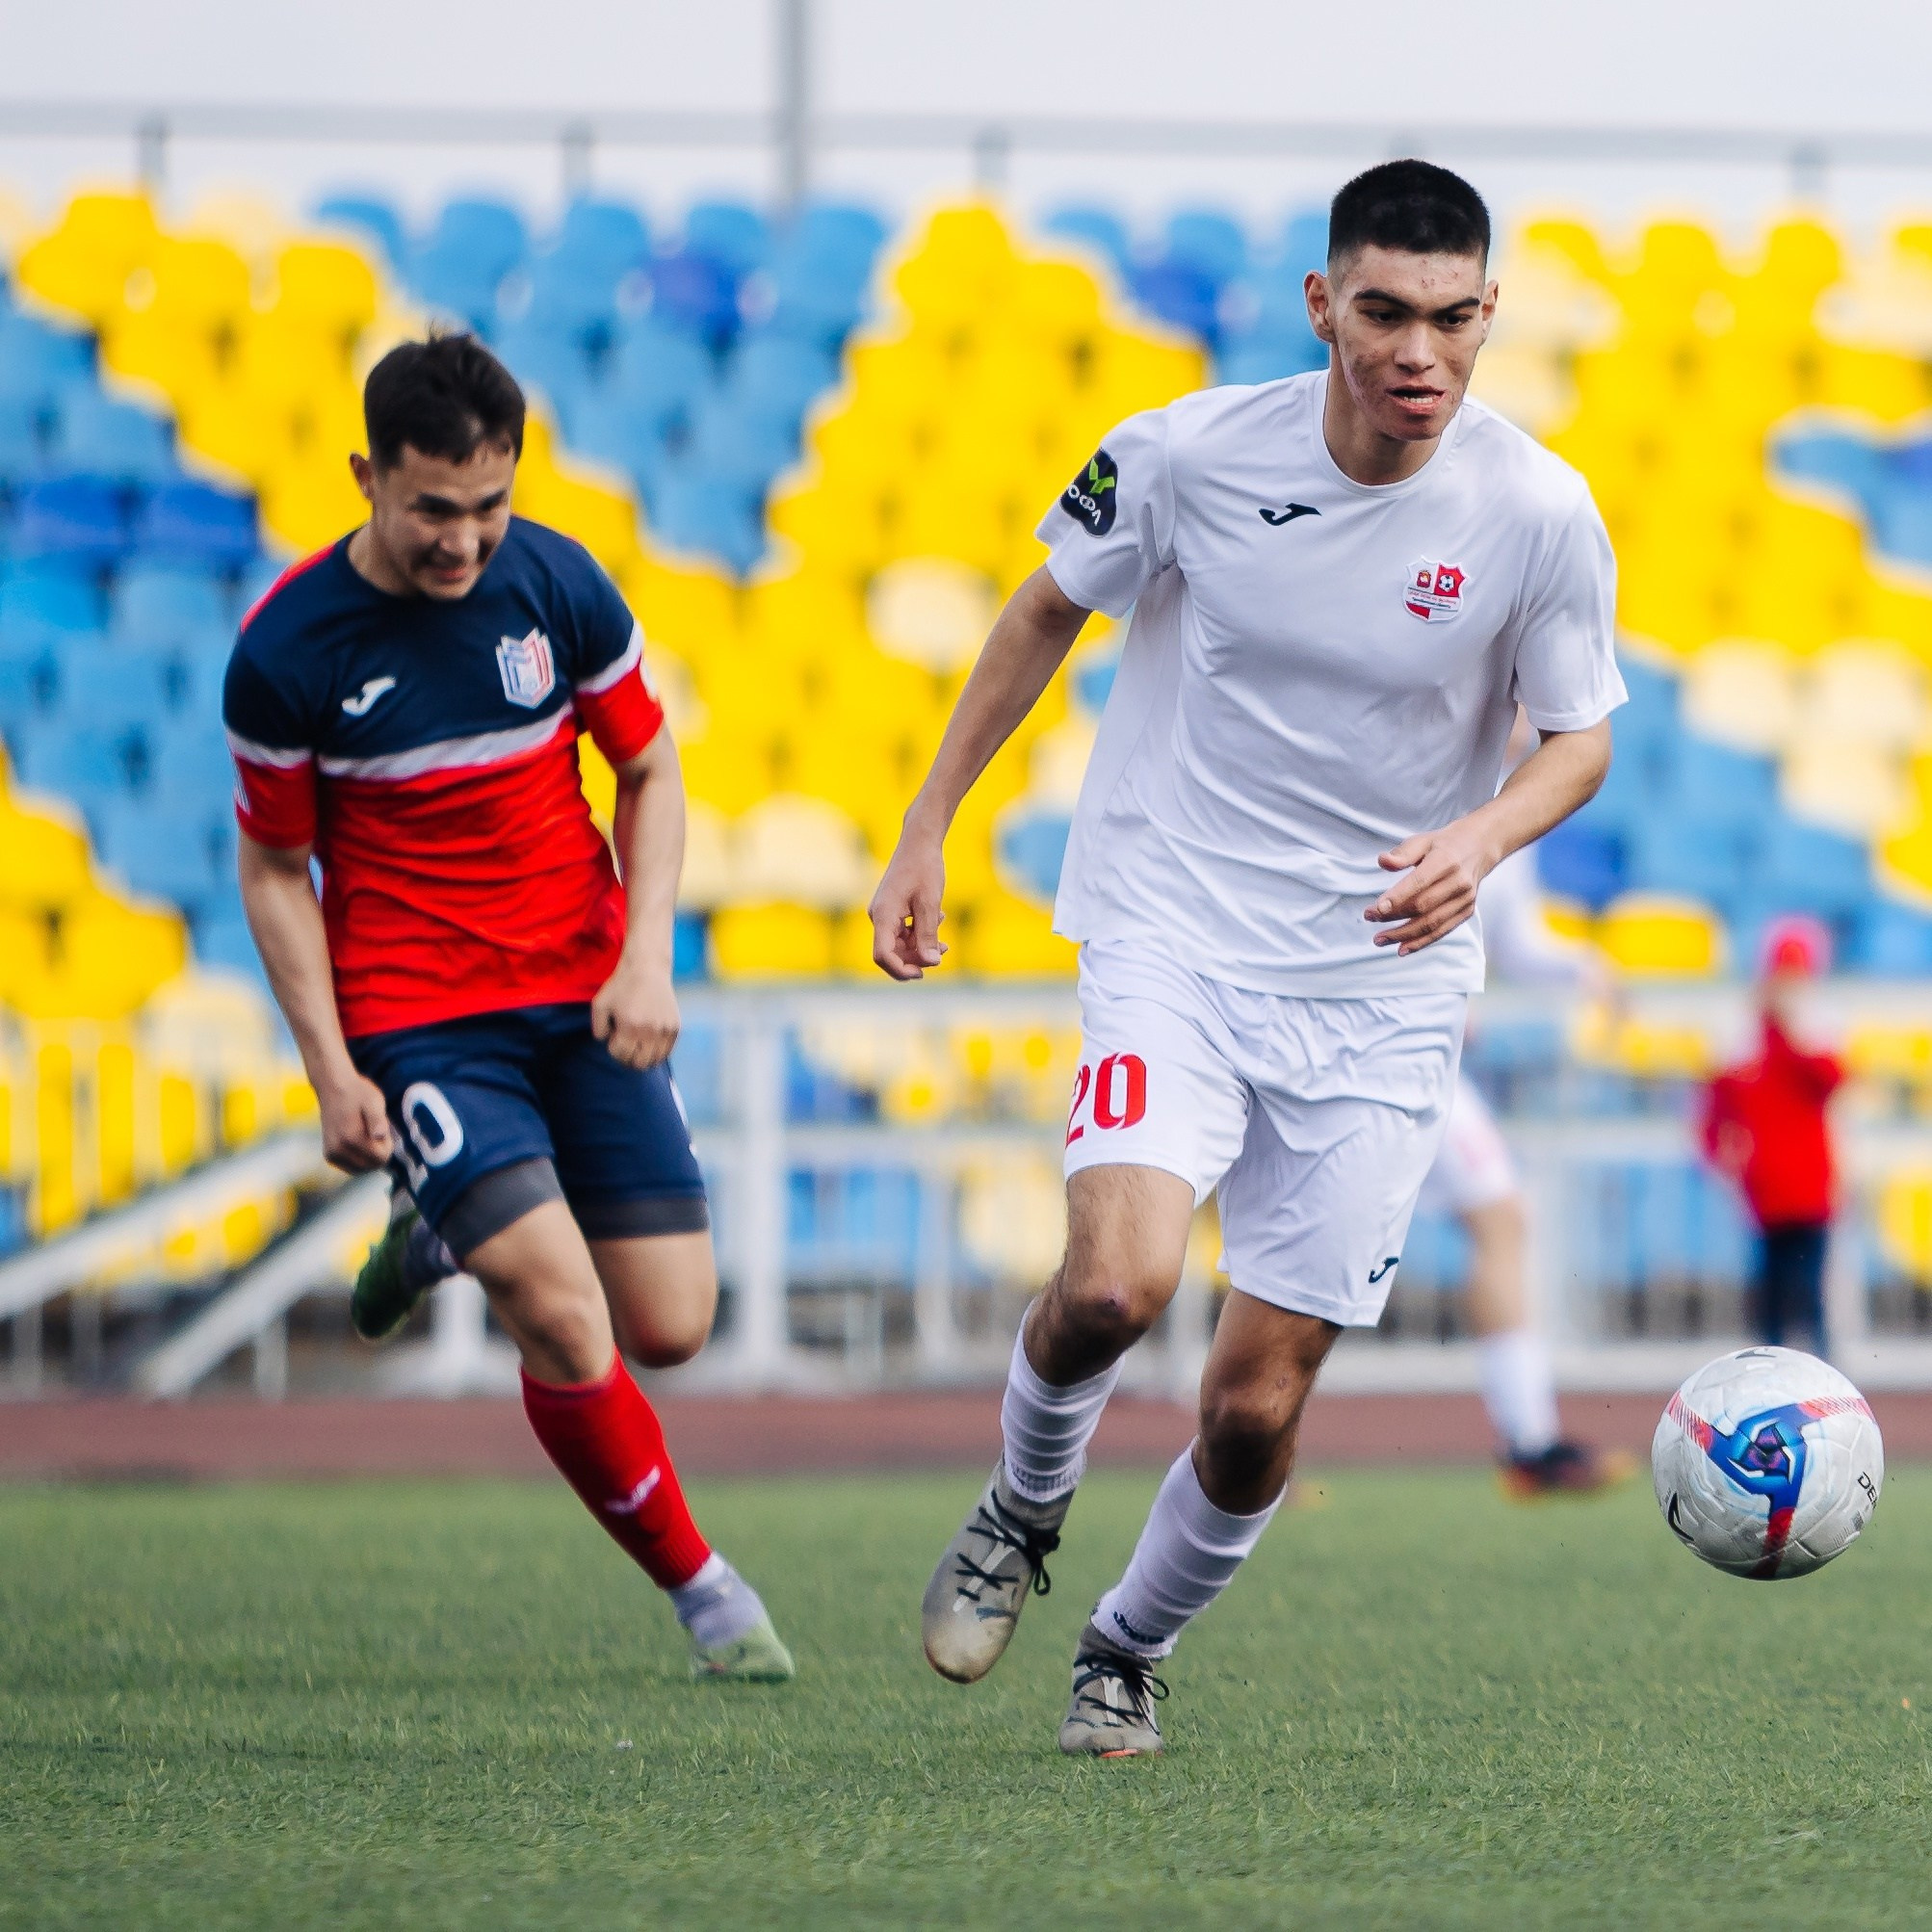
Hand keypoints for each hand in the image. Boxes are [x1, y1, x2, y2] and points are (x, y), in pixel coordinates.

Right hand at [317, 1072, 393, 1172]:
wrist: (333, 1087)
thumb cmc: (358, 1093)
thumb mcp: (374, 1101)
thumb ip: (378, 1119)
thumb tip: (379, 1136)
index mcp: (352, 1138)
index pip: (382, 1158)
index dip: (387, 1144)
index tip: (382, 1128)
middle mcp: (338, 1150)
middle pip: (372, 1165)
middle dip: (378, 1151)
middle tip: (373, 1130)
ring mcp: (332, 1154)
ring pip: (362, 1169)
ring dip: (369, 1156)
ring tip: (364, 1134)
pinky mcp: (329, 1156)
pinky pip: (352, 1168)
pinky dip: (359, 1159)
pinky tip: (358, 1142)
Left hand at [592, 953, 680, 1068]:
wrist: (647, 968)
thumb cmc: (621, 986)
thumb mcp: (599, 1004)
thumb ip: (598, 1028)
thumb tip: (606, 1041)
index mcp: (630, 1026)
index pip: (620, 1055)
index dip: (613, 1049)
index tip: (614, 1037)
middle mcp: (650, 1031)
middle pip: (639, 1063)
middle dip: (628, 1058)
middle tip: (625, 1046)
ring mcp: (665, 1030)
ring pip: (654, 1060)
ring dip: (643, 1057)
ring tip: (637, 1045)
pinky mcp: (675, 1027)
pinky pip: (666, 1052)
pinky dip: (656, 1052)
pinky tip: (648, 1042)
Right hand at [869, 828, 947, 980]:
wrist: (919, 841)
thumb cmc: (924, 868)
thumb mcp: (930, 903)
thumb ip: (928, 934)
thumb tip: (932, 963)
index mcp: (883, 915)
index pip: (882, 955)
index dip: (901, 969)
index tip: (923, 972)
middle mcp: (879, 917)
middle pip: (891, 953)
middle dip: (915, 959)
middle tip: (941, 953)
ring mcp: (884, 914)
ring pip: (899, 944)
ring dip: (921, 947)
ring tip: (944, 941)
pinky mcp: (892, 910)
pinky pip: (903, 932)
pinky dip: (920, 933)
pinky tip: (938, 919)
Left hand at [1366, 818, 1499, 955]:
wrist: (1478, 848)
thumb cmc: (1443, 845)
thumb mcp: (1422, 840)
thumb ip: (1402, 853)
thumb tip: (1383, 861)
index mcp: (1446, 861)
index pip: (1419, 883)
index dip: (1397, 898)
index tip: (1375, 909)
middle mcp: (1458, 882)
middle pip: (1423, 906)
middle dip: (1393, 917)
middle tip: (1369, 918)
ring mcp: (1464, 899)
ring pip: (1432, 924)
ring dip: (1404, 935)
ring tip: (1380, 939)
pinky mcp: (1466, 911)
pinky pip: (1442, 931)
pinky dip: (1421, 942)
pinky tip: (1402, 948)